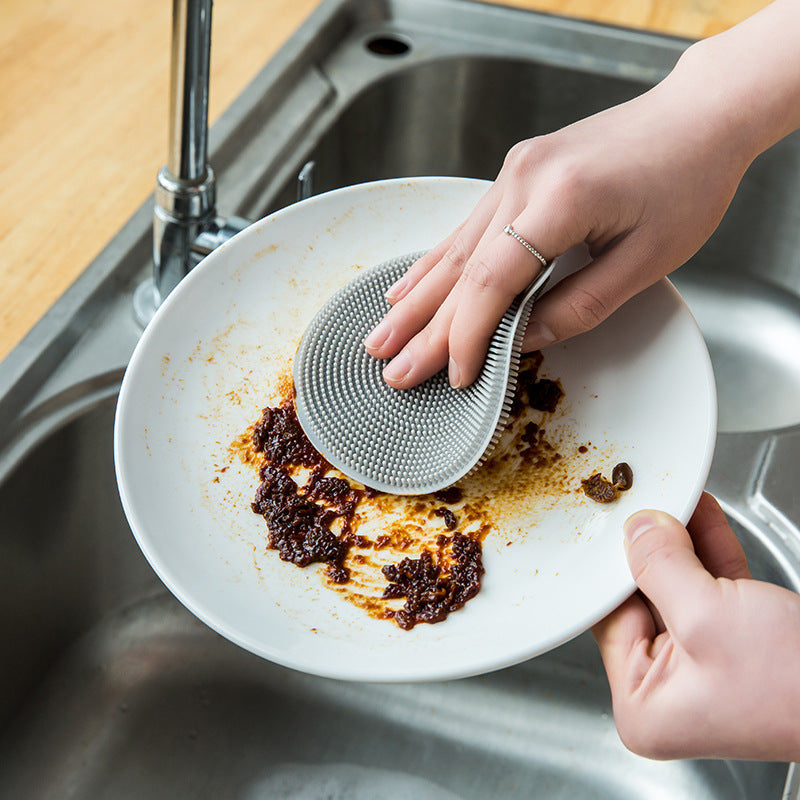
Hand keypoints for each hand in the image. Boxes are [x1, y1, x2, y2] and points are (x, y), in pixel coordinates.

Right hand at [364, 60, 752, 389]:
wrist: (696, 117)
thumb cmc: (686, 182)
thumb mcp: (648, 260)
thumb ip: (581, 306)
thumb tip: (527, 338)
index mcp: (561, 200)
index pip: (494, 281)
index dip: (468, 334)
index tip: (455, 373)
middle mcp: (524, 180)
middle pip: (461, 269)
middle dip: (423, 327)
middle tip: (392, 370)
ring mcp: (514, 172)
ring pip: (453, 249)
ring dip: (415, 300)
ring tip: (382, 337)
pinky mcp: (515, 174)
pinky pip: (465, 229)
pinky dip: (434, 264)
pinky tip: (407, 288)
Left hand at [592, 492, 799, 760]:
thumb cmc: (792, 691)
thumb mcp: (706, 616)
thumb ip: (661, 566)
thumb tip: (638, 531)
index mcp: (643, 701)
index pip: (609, 616)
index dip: (615, 566)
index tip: (617, 524)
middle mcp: (668, 688)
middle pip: (643, 598)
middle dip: (650, 547)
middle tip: (645, 503)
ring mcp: (703, 664)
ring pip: (679, 586)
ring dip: (680, 539)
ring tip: (672, 499)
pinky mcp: (737, 644)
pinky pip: (713, 587)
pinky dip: (710, 549)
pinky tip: (702, 514)